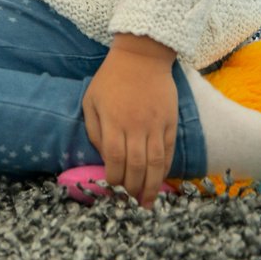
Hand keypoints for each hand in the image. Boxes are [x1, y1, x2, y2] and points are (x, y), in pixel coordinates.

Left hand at [81, 34, 178, 207]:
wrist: (142, 56)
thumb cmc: (111, 78)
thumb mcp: (91, 99)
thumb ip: (94, 129)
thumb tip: (102, 155)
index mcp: (113, 121)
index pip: (113, 157)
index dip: (113, 177)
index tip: (112, 187)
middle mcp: (135, 126)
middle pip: (136, 165)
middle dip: (133, 188)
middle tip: (130, 203)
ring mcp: (155, 124)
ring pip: (155, 163)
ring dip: (152, 186)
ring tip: (148, 203)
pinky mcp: (170, 122)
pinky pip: (168, 151)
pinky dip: (165, 168)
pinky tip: (160, 180)